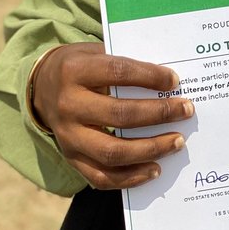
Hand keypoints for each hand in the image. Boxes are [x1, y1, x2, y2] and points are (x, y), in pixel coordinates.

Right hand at [32, 42, 193, 188]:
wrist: (41, 87)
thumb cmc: (80, 66)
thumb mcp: (94, 52)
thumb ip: (123, 61)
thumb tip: (167, 79)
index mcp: (75, 71)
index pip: (118, 72)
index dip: (149, 77)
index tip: (174, 82)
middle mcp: (68, 105)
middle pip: (119, 115)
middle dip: (159, 114)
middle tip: (186, 110)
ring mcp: (67, 136)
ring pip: (112, 152)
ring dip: (150, 149)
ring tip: (177, 142)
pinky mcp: (70, 158)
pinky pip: (101, 177)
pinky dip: (131, 177)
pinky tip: (154, 169)